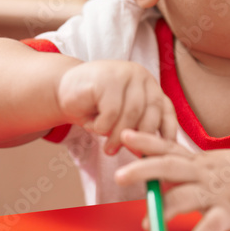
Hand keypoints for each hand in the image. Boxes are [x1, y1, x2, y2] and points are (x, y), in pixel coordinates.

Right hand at [55, 61, 176, 153]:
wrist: (62, 89)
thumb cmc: (95, 108)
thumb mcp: (121, 119)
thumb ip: (138, 129)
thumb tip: (152, 155)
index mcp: (149, 85)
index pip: (166, 110)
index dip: (167, 132)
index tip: (162, 152)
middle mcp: (141, 76)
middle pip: (151, 112)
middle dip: (141, 138)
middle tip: (129, 153)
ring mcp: (124, 74)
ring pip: (131, 113)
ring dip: (118, 136)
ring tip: (109, 149)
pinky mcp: (106, 78)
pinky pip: (111, 112)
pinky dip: (102, 126)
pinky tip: (92, 125)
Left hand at [114, 130, 229, 230]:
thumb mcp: (210, 164)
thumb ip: (183, 168)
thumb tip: (151, 175)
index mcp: (197, 161)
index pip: (167, 148)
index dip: (146, 141)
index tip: (125, 134)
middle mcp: (204, 172)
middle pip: (169, 167)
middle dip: (143, 170)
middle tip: (119, 175)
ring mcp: (218, 191)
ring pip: (186, 197)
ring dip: (164, 210)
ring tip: (147, 226)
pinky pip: (212, 225)